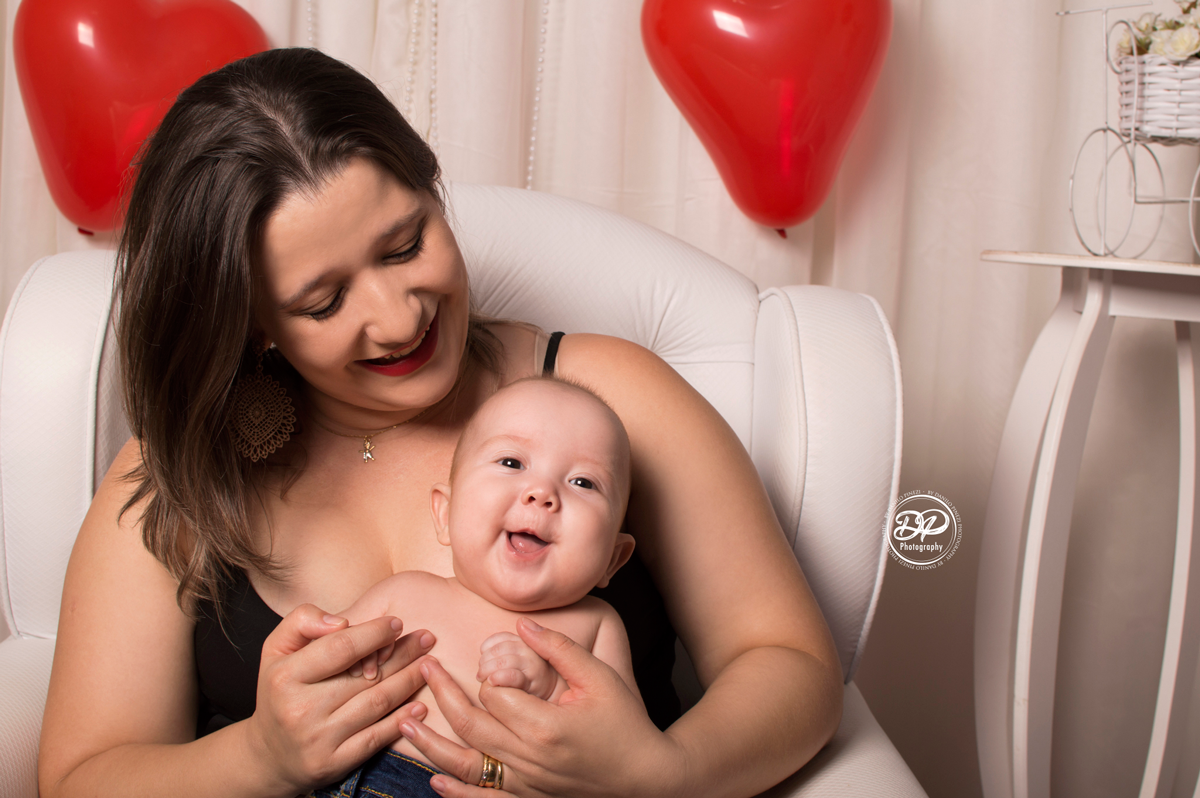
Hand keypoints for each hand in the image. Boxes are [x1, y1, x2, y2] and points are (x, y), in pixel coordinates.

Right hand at [242, 603, 436, 792]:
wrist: (269, 754)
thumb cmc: (279, 691)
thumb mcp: (277, 649)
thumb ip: (303, 621)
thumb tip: (342, 621)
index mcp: (285, 676)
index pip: (339, 649)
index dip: (373, 633)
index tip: (398, 623)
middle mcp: (300, 709)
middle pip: (365, 676)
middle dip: (402, 655)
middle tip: (427, 638)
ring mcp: (318, 739)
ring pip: (376, 704)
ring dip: (409, 682)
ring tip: (429, 664)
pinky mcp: (333, 763)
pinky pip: (375, 738)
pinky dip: (401, 721)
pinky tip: (420, 706)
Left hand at [400, 619, 685, 797]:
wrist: (646, 777)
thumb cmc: (626, 724)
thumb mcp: (598, 678)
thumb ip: (559, 649)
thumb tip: (522, 624)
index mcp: (545, 725)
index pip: (494, 695)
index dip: (484, 676)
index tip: (482, 662)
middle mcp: (529, 758)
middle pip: (471, 724)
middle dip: (441, 695)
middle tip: (423, 668)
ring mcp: (526, 783)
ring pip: (467, 764)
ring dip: (431, 744)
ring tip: (404, 722)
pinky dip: (455, 792)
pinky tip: (434, 778)